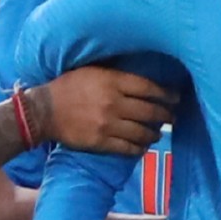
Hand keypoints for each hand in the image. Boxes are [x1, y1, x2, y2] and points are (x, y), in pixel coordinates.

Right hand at [32, 67, 174, 155]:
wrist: (44, 111)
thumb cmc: (68, 86)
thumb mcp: (93, 71)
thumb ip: (116, 75)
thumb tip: (140, 79)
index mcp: (113, 82)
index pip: (149, 88)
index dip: (166, 94)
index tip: (176, 98)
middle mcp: (114, 103)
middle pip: (150, 111)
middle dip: (166, 115)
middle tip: (173, 117)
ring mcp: (108, 125)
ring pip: (142, 132)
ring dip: (154, 134)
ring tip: (157, 133)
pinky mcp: (101, 142)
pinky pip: (128, 148)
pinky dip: (139, 148)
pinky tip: (142, 147)